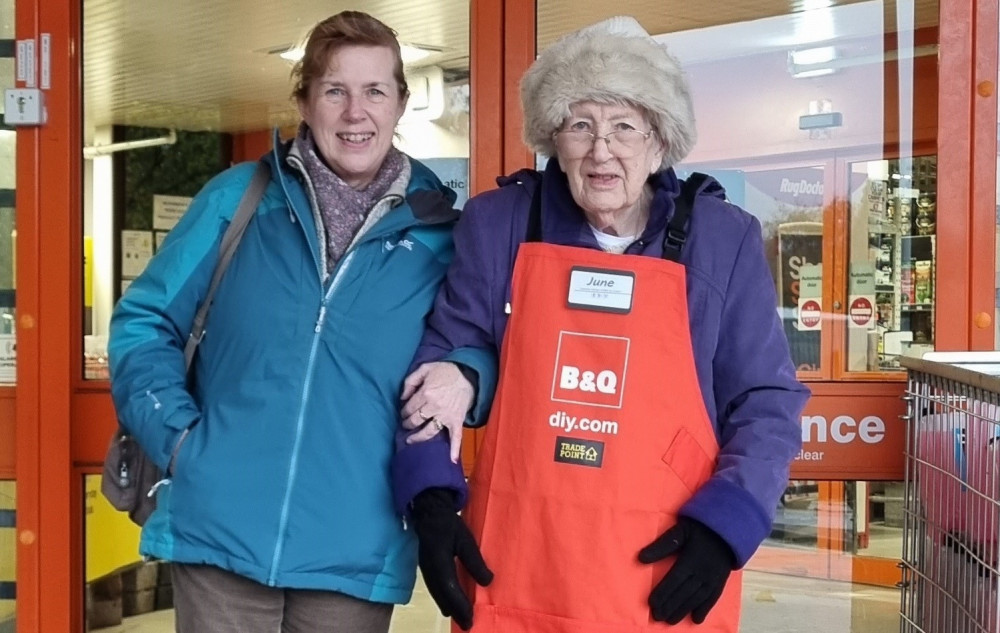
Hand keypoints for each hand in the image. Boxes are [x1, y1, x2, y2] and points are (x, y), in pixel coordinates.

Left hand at [401, 362, 474, 462]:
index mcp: (426, 393)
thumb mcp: (425, 368)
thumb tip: (402, 397)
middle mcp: (434, 407)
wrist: (468, 375)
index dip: (404, 411)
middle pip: (416, 420)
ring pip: (429, 431)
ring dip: (418, 437)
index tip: (404, 412)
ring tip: (410, 440)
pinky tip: (452, 460)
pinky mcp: (456, 421)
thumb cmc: (445, 371)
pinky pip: (456, 437)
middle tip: (405, 424)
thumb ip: (410, 381)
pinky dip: (455, 449)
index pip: (409, 408)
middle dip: (408, 423)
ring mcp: (446, 416)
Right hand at [411, 488, 492, 630]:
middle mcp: (430, 569)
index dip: (460, 606)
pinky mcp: (426, 566)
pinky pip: (435, 588)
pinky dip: (443, 598)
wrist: (429, 511)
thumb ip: (475, 562)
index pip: (451, 589)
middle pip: (443, 596)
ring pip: (437, 593)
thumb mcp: (465, 540)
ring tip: (459, 618)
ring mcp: (426, 568)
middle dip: (455, 611)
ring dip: (448, 606)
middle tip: (467, 625)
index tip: (470, 619)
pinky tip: (448, 603)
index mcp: (439, 562)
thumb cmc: (449, 524)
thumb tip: (488, 582)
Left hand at [638, 517, 734, 624]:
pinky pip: (713, 599)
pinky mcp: (720, 582)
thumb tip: (641, 558)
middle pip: (684, 593)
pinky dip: (704, 610)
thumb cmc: (700, 529)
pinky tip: (696, 620)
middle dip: (670, 606)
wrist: (728, 530)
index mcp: (690, 560)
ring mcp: (712, 579)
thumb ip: (662, 545)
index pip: (674, 580)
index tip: (652, 604)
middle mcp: (702, 572)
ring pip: (696, 598)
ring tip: (670, 621)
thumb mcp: (680, 531)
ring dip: (683, 611)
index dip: (662, 593)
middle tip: (657, 617)